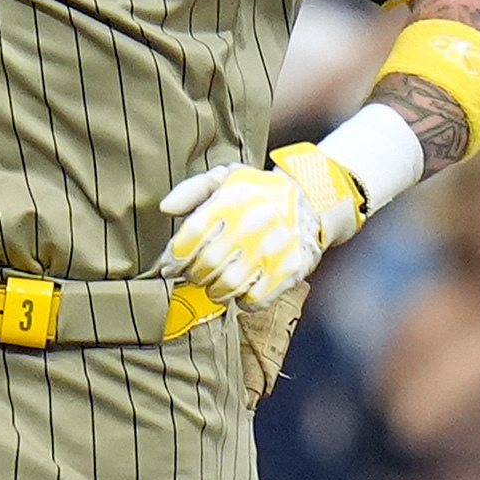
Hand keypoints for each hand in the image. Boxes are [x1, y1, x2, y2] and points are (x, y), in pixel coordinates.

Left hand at [157, 142, 367, 306]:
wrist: (314, 200)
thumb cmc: (261, 192)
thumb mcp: (227, 178)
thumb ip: (193, 190)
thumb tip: (166, 209)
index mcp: (233, 200)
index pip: (191, 236)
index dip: (174, 258)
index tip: (169, 267)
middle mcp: (253, 223)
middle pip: (206, 265)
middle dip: (193, 275)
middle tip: (196, 273)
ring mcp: (273, 248)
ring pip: (227, 286)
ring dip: (214, 290)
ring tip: (216, 282)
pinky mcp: (289, 270)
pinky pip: (255, 300)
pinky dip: (242, 301)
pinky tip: (241, 290)